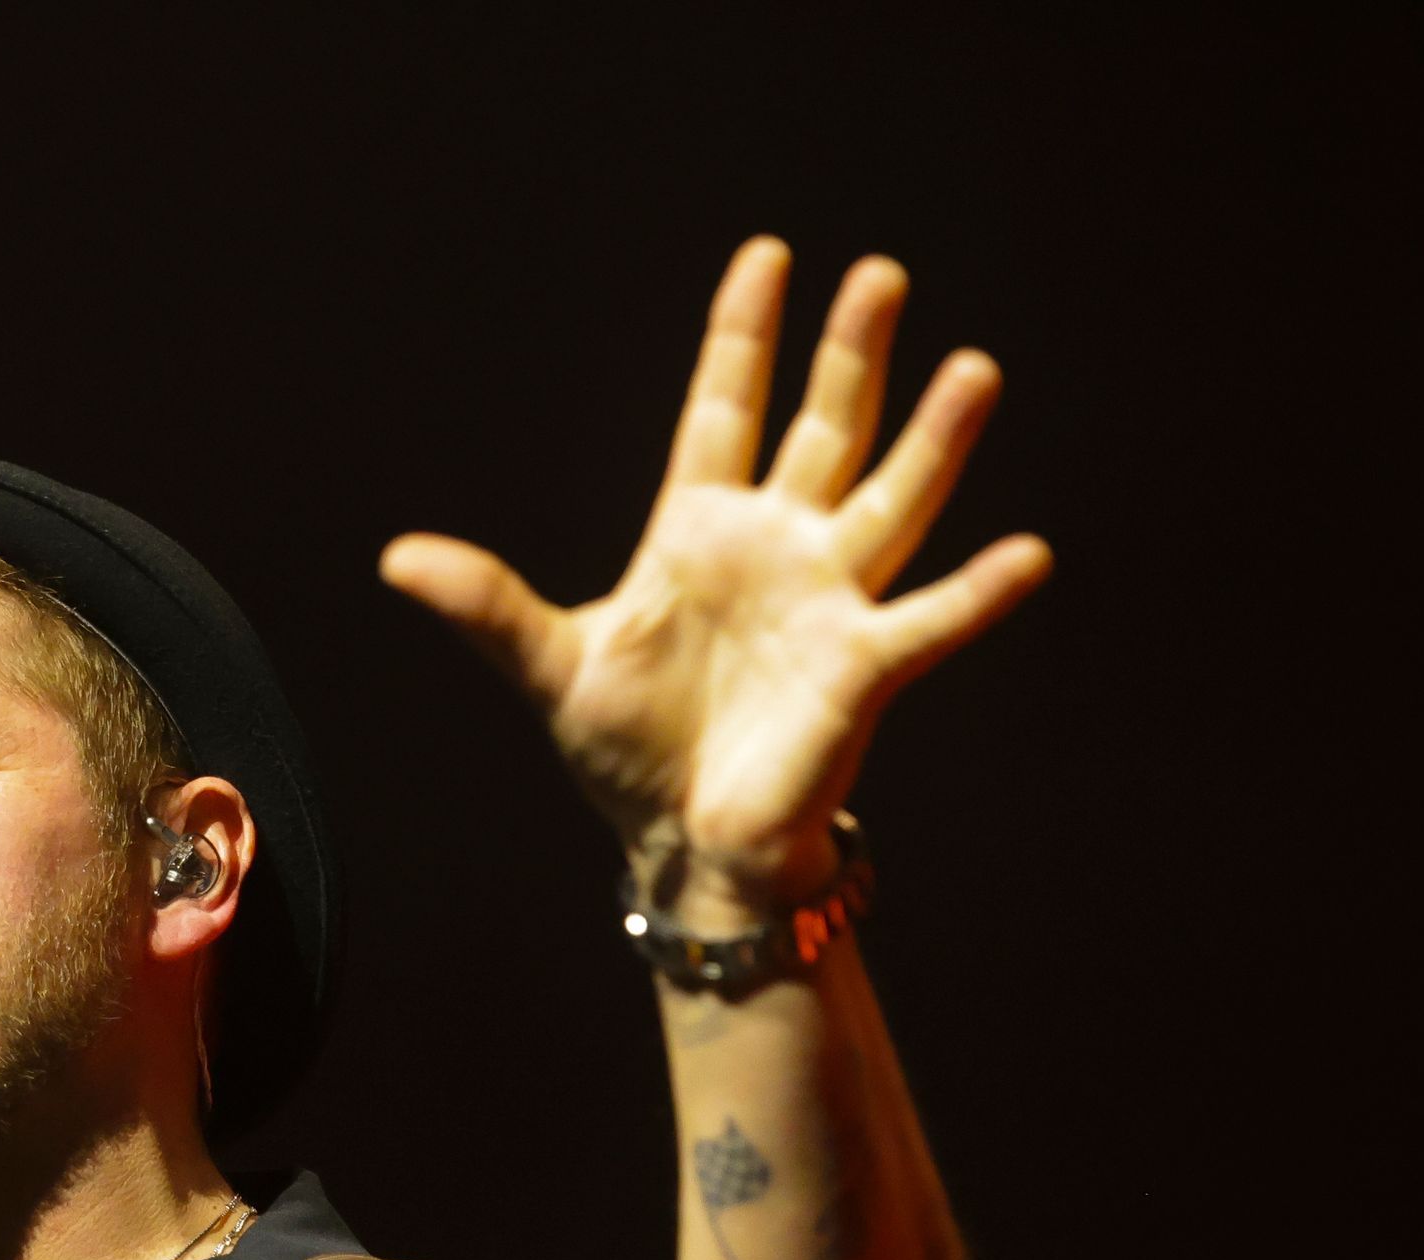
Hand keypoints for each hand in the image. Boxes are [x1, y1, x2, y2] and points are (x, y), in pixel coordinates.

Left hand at [383, 238, 1051, 906]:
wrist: (680, 842)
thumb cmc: (626, 749)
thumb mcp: (550, 664)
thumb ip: (486, 604)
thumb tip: (395, 558)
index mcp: (698, 532)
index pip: (727, 408)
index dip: (745, 335)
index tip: (768, 254)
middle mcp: (776, 549)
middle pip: (824, 430)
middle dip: (851, 356)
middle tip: (882, 274)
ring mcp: (827, 602)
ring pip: (892, 500)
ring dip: (935, 441)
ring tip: (975, 367)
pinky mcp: (862, 668)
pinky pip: (930, 621)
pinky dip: (978, 592)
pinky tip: (1027, 552)